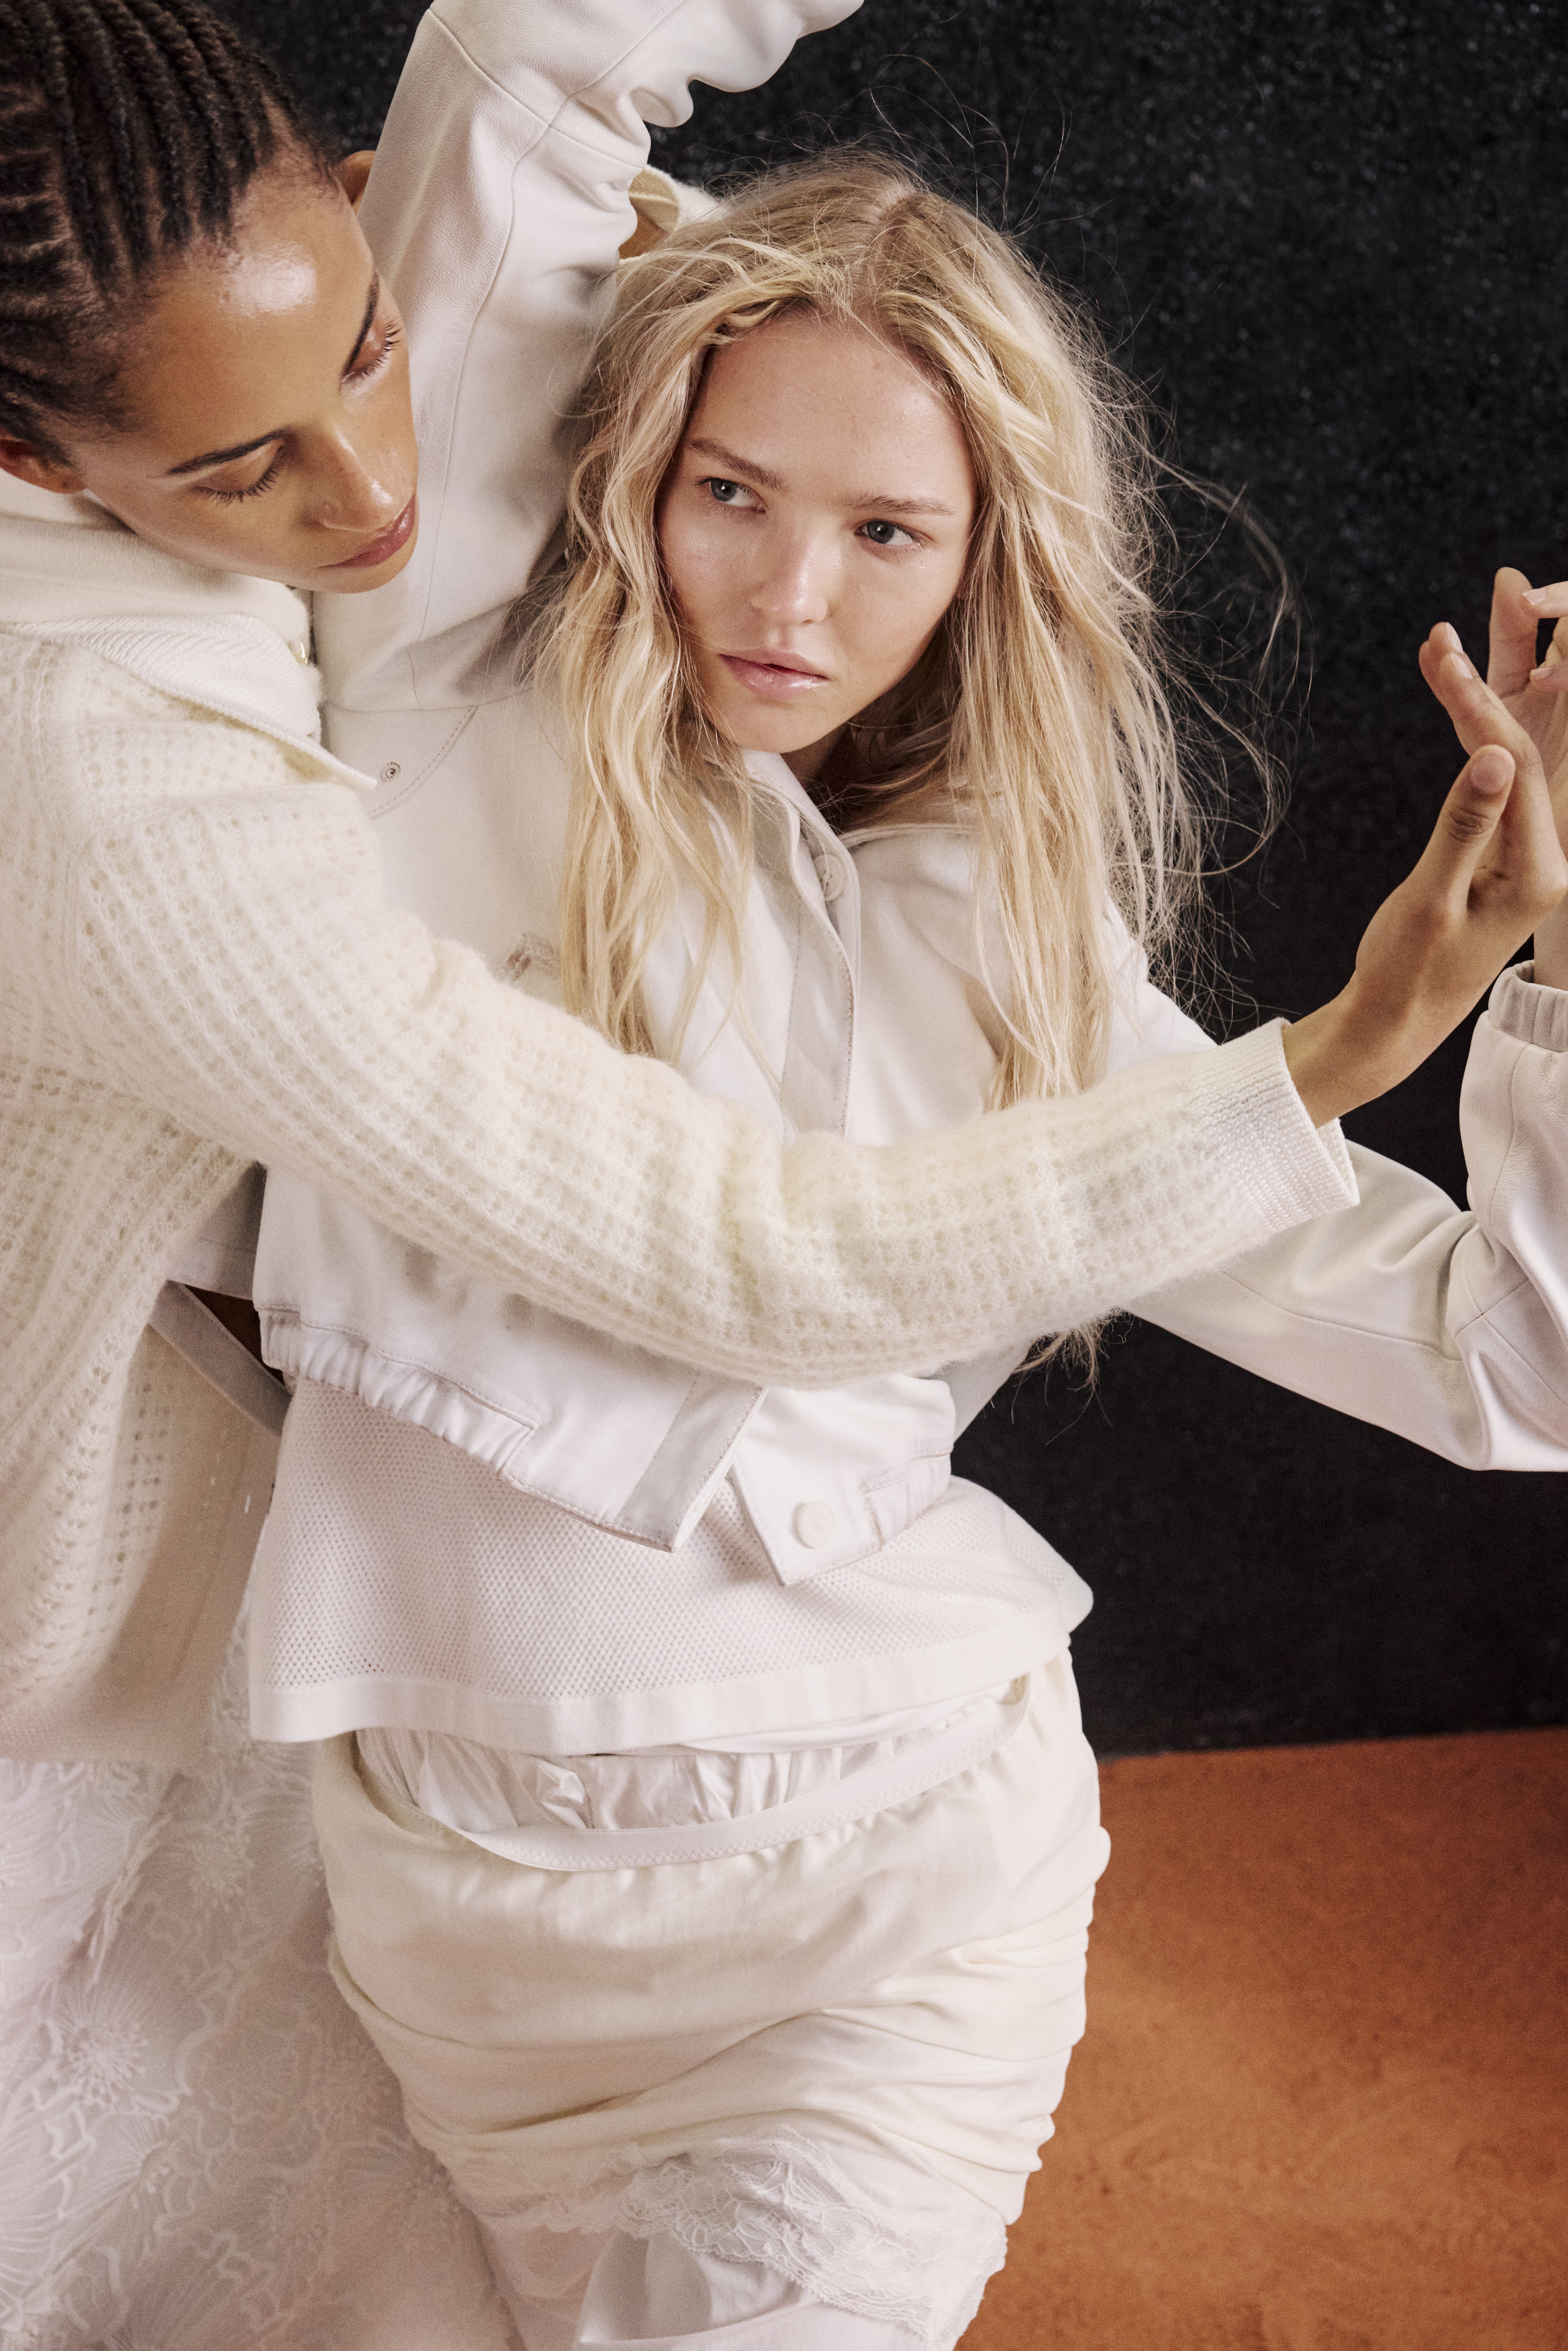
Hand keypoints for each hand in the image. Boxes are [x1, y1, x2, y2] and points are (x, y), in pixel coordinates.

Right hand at [1419, 571, 1567, 984]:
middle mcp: (1544, 854)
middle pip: (1539, 741)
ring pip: (1518, 748)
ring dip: (1492, 685)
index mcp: (1539, 870)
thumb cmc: (1407, 974)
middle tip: (1502, 589)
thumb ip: (1466, 827)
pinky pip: (1493, 774)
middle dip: (1516, 666)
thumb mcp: (1430, 903)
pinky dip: (1473, 727)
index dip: (1484, 708)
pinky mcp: (1497, 847)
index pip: (1520, 766)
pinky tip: (1452, 689)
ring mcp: (1523, 849)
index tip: (1443, 659)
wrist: (1396, 1025)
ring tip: (1455, 630)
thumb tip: (1496, 754)